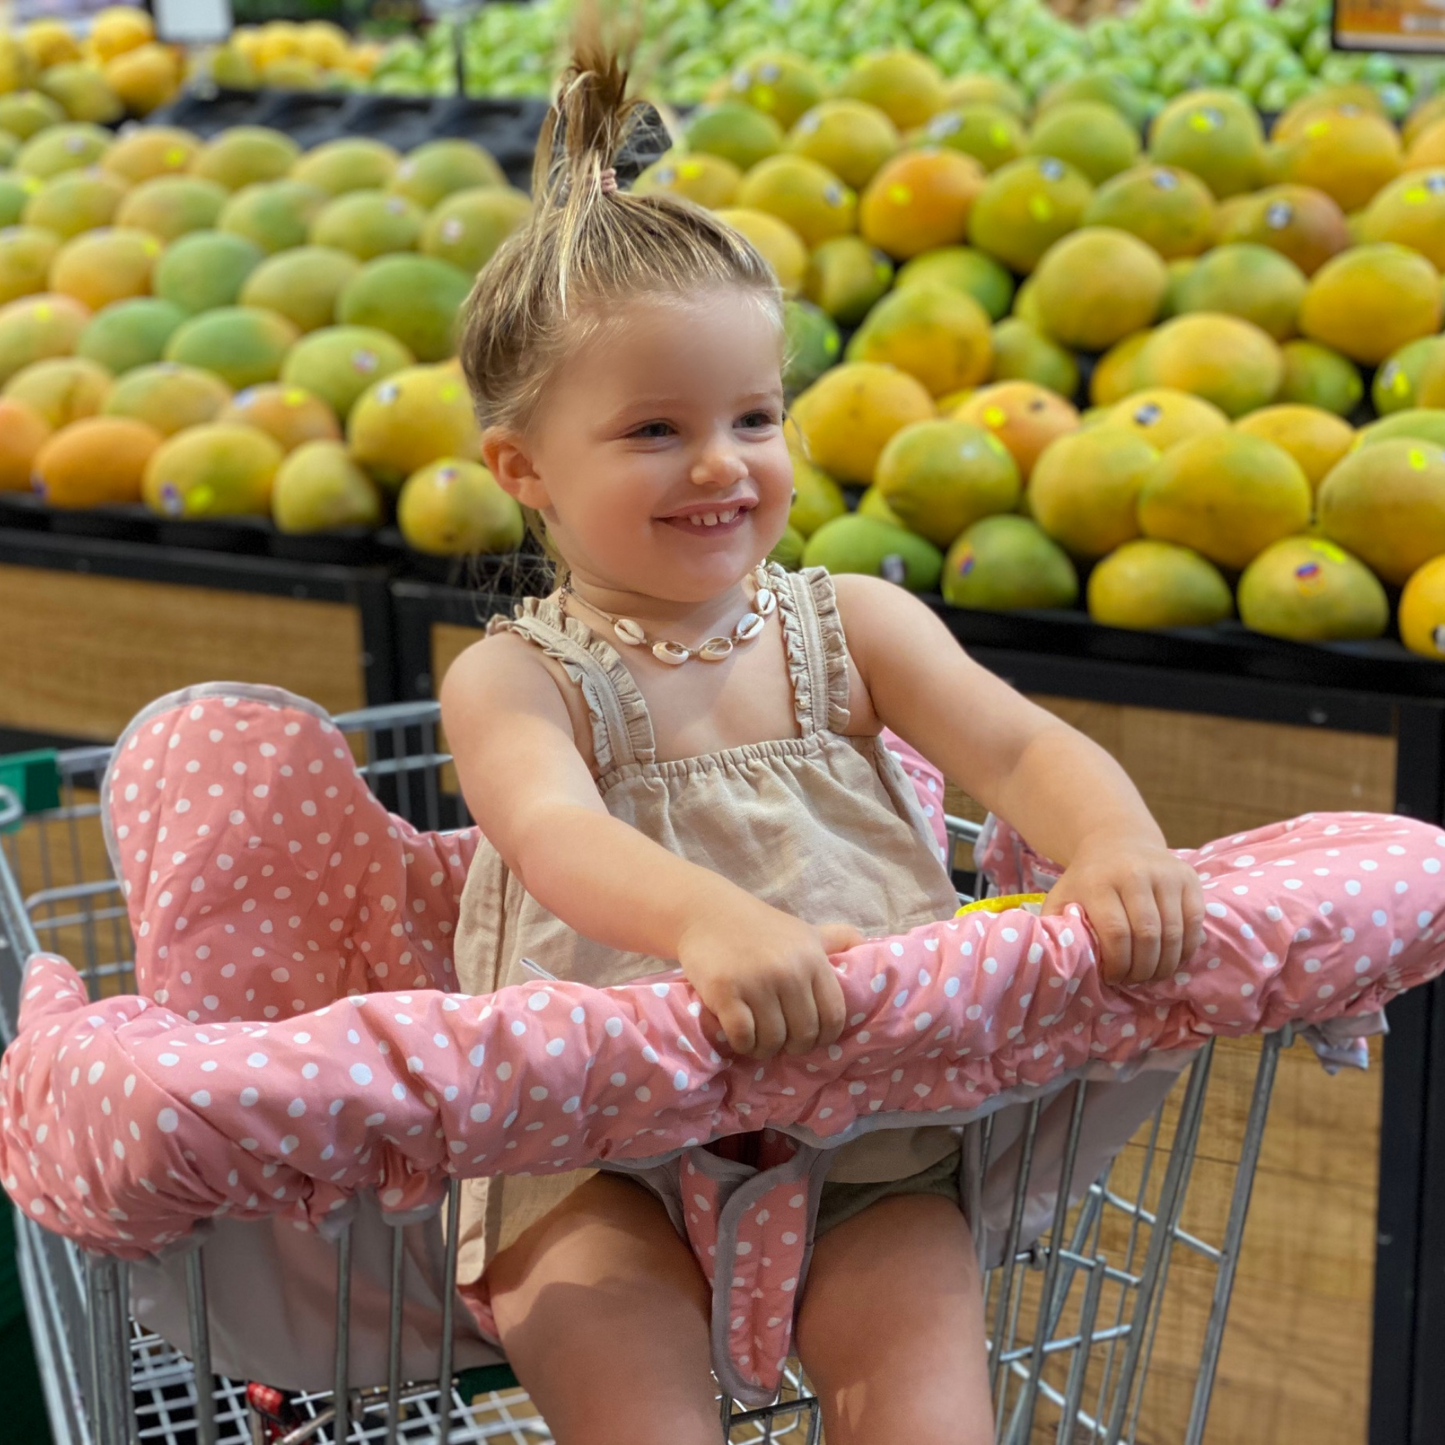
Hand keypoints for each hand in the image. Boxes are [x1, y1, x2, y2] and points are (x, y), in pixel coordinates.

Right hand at [677, 898, 859, 1059]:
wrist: (707, 912)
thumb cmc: (760, 927)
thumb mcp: (804, 930)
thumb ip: (836, 938)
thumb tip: (868, 947)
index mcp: (813, 958)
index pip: (833, 1016)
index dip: (824, 1035)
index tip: (809, 1036)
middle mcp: (789, 971)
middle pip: (804, 1034)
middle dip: (794, 1045)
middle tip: (781, 1040)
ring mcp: (756, 982)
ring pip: (774, 1041)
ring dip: (765, 1048)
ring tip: (759, 1040)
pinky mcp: (725, 992)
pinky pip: (744, 1037)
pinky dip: (743, 1044)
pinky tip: (739, 1035)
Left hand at [1043, 832, 1204, 985]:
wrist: (1118, 840)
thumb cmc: (1088, 879)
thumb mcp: (1063, 896)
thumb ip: (1056, 926)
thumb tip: (1056, 962)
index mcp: (1099, 881)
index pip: (1116, 933)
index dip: (1118, 963)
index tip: (1113, 978)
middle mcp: (1134, 874)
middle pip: (1148, 935)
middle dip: (1142, 969)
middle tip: (1135, 981)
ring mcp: (1165, 874)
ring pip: (1173, 933)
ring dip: (1165, 964)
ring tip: (1152, 976)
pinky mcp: (1188, 877)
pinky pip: (1194, 923)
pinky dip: (1185, 949)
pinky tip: (1171, 960)